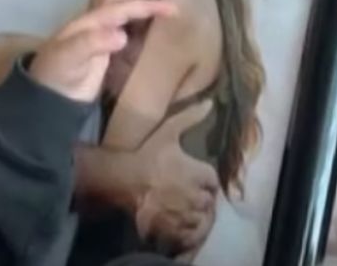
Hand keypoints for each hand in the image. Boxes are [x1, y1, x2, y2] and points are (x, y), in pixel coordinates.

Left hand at [28, 0, 176, 101]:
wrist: (48, 96)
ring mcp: (96, 29)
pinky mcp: (100, 42)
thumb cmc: (57, 75)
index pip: (121, 7)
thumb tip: (121, 35)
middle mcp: (92, 20)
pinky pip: (114, 12)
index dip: (146, 6)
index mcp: (88, 21)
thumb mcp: (70, 59)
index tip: (172, 9)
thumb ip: (93, 45)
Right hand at [133, 100, 220, 250]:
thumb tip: (210, 103)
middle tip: (190, 192)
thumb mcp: (168, 131)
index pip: (213, 179)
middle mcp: (197, 195)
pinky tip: (177, 222)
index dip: (206, 179)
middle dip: (202, 197)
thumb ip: (190, 117)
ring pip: (200, 218)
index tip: (198, 177)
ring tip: (184, 208)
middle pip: (208, 200)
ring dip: (195, 212)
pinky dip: (186, 229)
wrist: (123, 180)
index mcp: (200, 173)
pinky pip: (188, 233)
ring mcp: (185, 214)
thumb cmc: (146, 154)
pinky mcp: (173, 228)